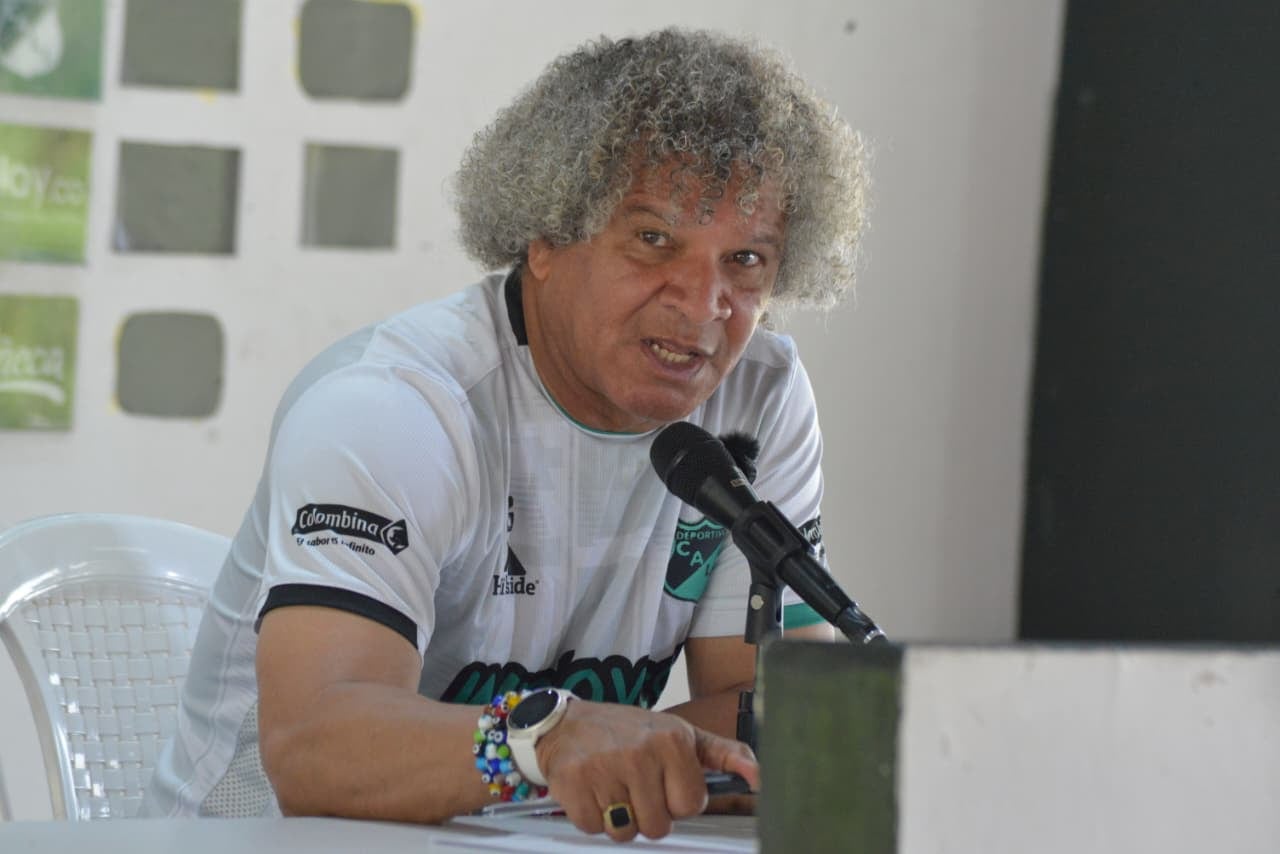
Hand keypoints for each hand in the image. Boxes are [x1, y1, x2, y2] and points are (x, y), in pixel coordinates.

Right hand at [534, 699, 758, 841]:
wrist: (565, 722)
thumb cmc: (628, 732)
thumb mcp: (680, 734)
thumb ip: (725, 755)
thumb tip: (760, 778)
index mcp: (672, 740)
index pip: (691, 805)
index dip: (675, 800)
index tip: (662, 781)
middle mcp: (640, 752)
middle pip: (658, 825)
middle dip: (647, 812)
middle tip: (634, 785)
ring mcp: (605, 768)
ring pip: (626, 831)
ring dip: (619, 817)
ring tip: (613, 787)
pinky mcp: (573, 783)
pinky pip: (593, 828)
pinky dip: (591, 816)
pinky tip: (592, 790)